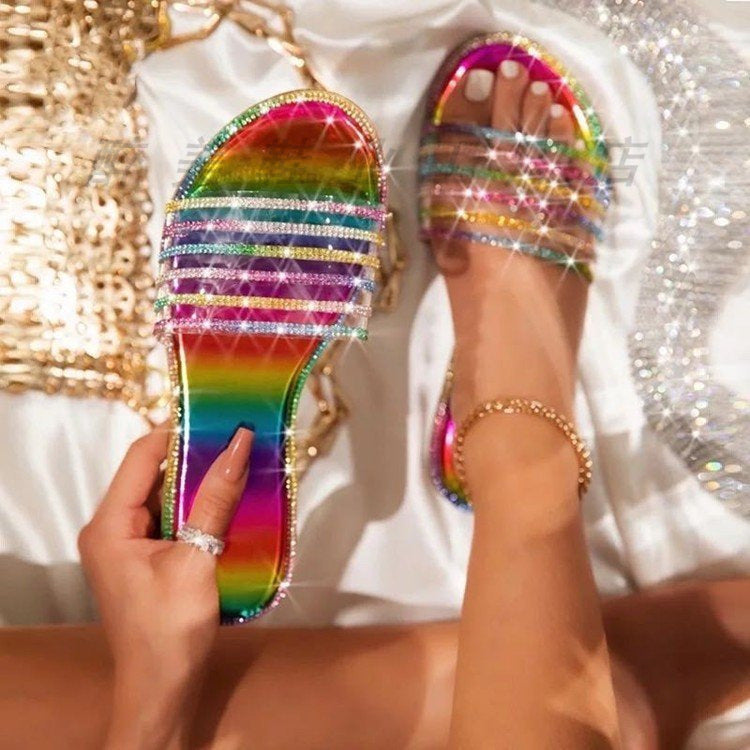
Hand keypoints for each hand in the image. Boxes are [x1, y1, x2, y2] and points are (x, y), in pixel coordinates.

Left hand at [78, 422, 253, 749]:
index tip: (220, 418)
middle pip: (153, 474)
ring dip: (200, 483)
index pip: (142, 456)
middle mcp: (111, 527)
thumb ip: (215, 500)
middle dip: (195, 457)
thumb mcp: (197, 558)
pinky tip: (229, 501)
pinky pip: (171, 519)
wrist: (163, 688)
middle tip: (238, 441)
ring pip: (166, 496)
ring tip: (240, 464)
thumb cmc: (172, 625)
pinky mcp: (146, 558)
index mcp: (109, 524)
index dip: (179, 432)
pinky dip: (198, 508)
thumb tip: (238, 444)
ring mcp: (127, 544)